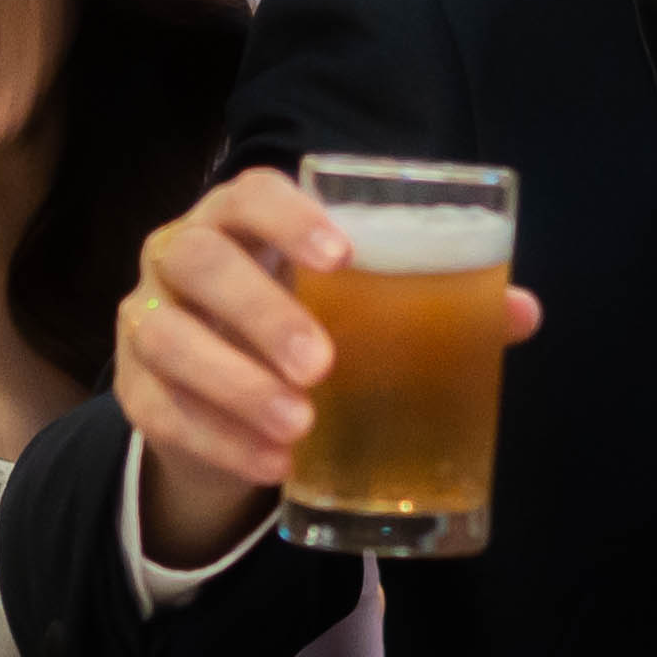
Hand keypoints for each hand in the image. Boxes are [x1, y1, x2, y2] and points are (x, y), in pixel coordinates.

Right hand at [111, 165, 541, 563]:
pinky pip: (160, 411)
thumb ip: (432, 301)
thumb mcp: (357, 308)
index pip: (248, 193)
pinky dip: (217, 440)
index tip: (342, 256)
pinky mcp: (133, 388)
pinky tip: (271, 463)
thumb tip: (523, 311)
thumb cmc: (305, 324)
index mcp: (237, 220)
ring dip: (235, 385)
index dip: (289, 217)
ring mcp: (145, 319)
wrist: (225, 396)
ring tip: (301, 427)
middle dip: (260, 312)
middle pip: (200, 262)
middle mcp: (178, 256)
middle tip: (323, 365)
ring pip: (168, 338)